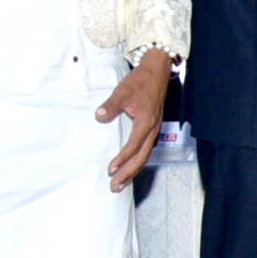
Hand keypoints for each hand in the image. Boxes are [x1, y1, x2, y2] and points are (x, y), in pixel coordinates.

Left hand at [98, 51, 174, 189]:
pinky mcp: (153, 128)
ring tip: (121, 183)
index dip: (122, 159)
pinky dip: (138, 161)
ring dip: (133, 170)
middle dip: (128, 173)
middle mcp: (152, 129)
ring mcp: (154, 130)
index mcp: (146, 121)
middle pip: (141, 157)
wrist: (157, 71)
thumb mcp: (123, 91)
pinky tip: (130, 167)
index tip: (111, 168)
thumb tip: (100, 116)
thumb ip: (111, 105)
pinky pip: (146, 150)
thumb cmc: (141, 81)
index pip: (133, 145)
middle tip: (115, 186)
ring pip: (145, 156)